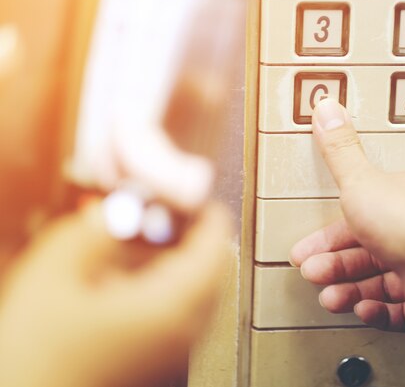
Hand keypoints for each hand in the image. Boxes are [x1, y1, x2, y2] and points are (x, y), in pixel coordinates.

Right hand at [0, 201, 232, 386]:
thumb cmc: (34, 360)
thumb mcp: (51, 279)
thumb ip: (90, 234)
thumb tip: (113, 213)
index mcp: (168, 308)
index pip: (214, 252)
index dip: (210, 219)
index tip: (200, 199)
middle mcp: (180, 333)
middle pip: (211, 273)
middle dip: (196, 239)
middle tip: (174, 215)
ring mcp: (170, 352)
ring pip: (196, 294)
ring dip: (182, 263)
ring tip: (151, 241)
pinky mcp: (154, 361)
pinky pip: (178, 314)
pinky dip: (166, 287)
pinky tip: (129, 279)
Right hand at [290, 99, 404, 333]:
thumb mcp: (359, 181)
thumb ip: (339, 151)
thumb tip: (327, 109)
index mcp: (401, 204)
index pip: (357, 221)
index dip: (327, 238)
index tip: (305, 252)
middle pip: (366, 255)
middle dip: (334, 268)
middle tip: (314, 274)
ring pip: (381, 285)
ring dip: (351, 292)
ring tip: (332, 298)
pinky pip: (402, 312)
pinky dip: (380, 312)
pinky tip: (364, 310)